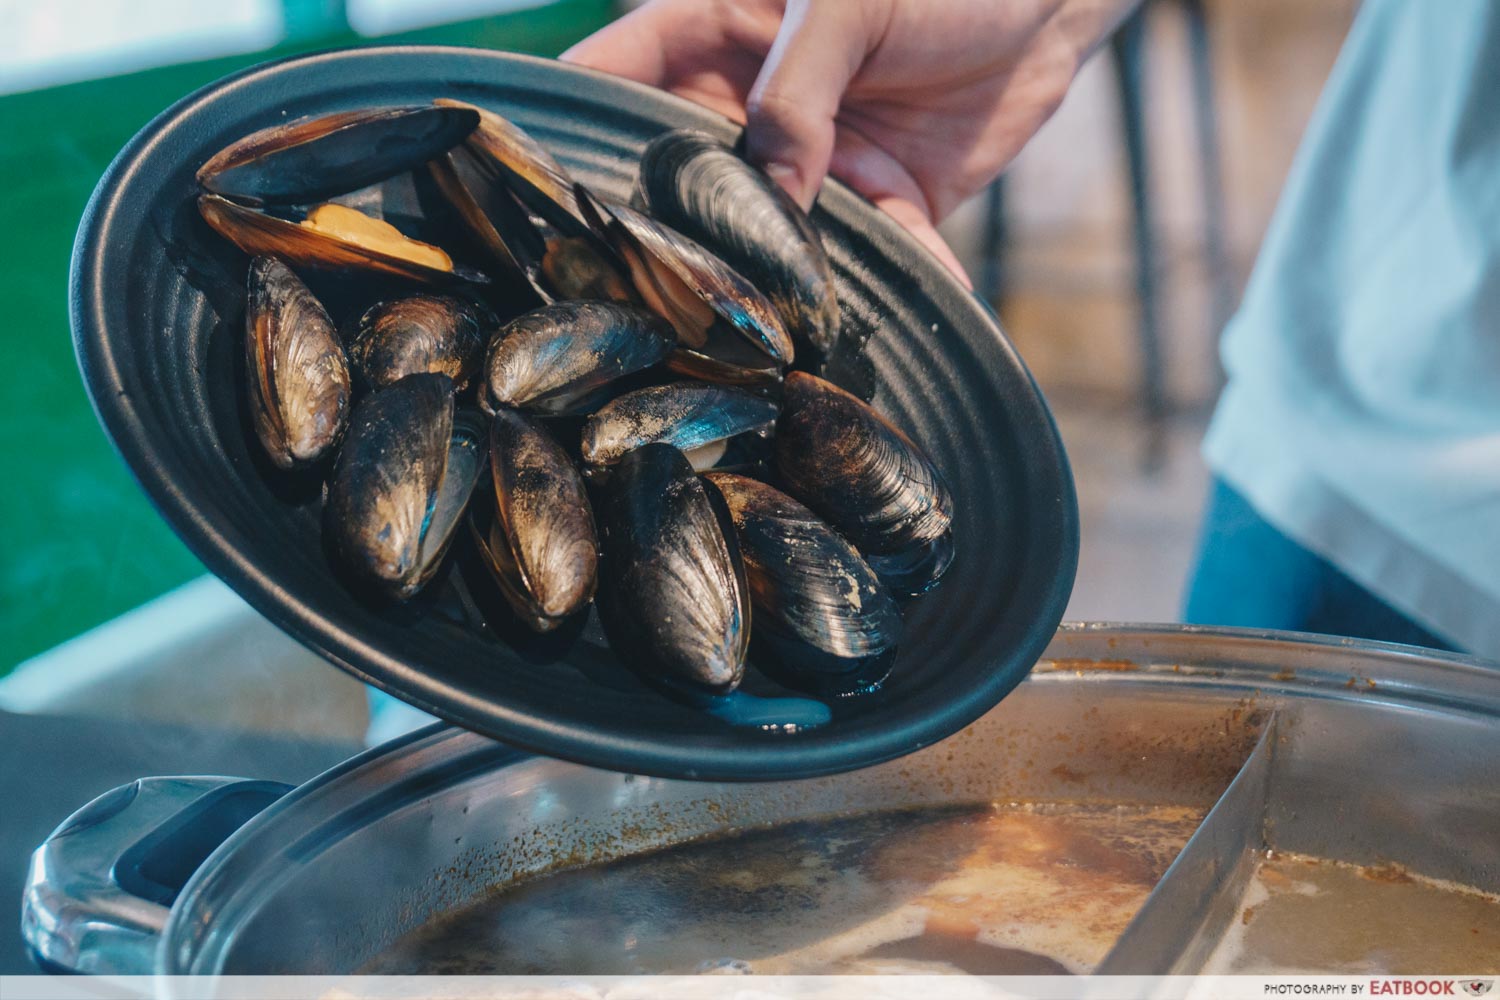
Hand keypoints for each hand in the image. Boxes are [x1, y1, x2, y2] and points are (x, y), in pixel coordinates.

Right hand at [564, 0, 1137, 282]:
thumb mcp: (852, 4)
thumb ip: (798, 92)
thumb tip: (769, 191)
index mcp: (713, 33)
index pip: (617, 80)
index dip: (574, 132)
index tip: (543, 199)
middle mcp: (750, 105)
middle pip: (687, 181)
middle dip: (679, 236)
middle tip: (663, 295)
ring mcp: (814, 158)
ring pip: (775, 234)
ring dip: (787, 275)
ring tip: (782, 325)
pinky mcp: (884, 196)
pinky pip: (876, 251)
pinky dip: (899, 276)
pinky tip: (921, 294)